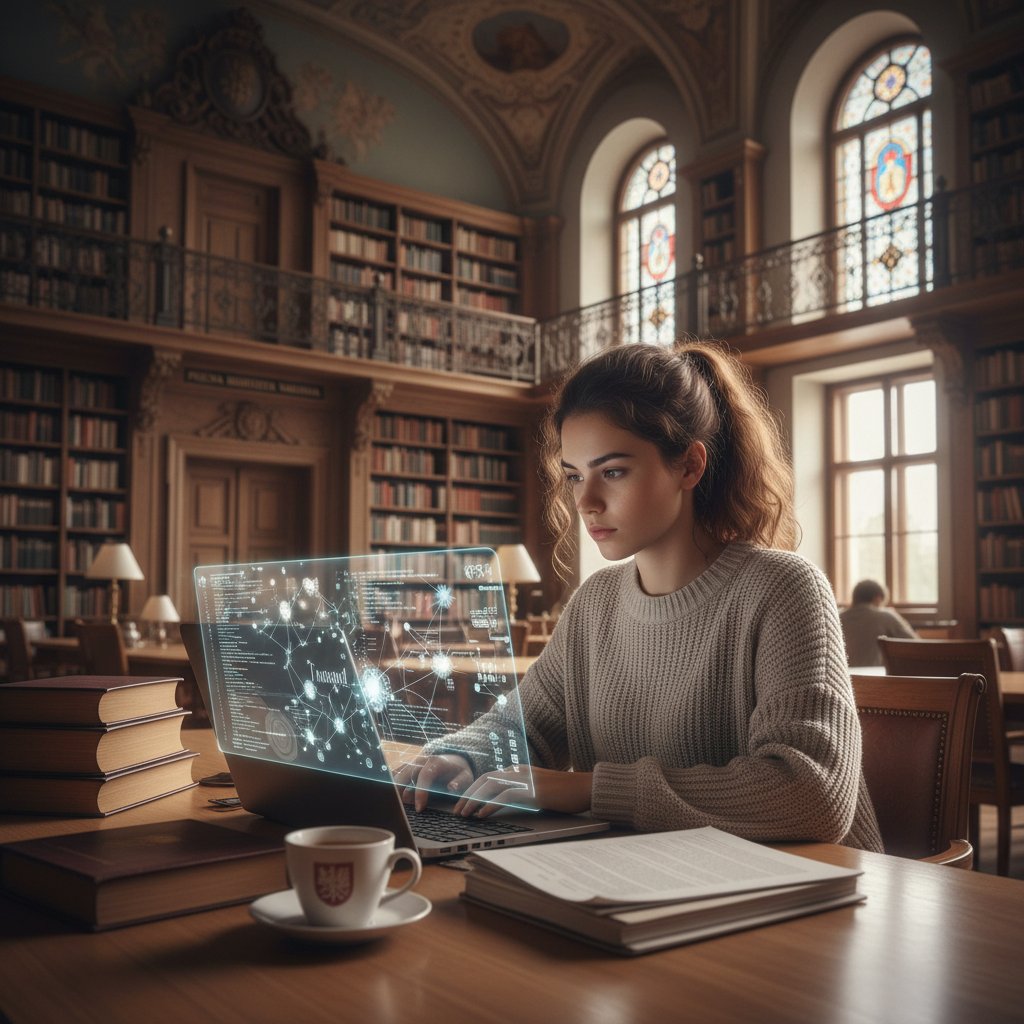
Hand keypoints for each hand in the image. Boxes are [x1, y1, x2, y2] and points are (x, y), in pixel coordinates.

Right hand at [393, 753, 473, 812]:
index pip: (424, 775)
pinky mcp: (409, 767)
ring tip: (389, 801)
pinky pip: (398, 772)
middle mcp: (422, 760)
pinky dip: (391, 781)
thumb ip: (460, 782)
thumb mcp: (466, 776)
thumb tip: (451, 787)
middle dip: (400, 788)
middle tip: (397, 806)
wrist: (456, 760)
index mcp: (436, 762)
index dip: (420, 792)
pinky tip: (385, 792)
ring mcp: (414, 762)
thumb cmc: (460, 772)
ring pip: (399, 771)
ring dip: (393, 785)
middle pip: (407, 772)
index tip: (419, 808)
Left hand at [454, 767, 592, 817]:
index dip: (473, 789)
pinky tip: (482, 816)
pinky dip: (489, 806)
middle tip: (457, 811)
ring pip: (490, 786)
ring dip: (474, 801)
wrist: (585, 788)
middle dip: (468, 795)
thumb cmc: (564, 792)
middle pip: (485, 779)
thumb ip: (522, 792)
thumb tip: (504, 804)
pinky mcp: (532, 790)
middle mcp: (519, 771)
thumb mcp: (538, 790)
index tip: (463, 803)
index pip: (489, 776)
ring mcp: (525, 779)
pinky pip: (504, 797)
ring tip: (464, 815)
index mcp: (519, 769)